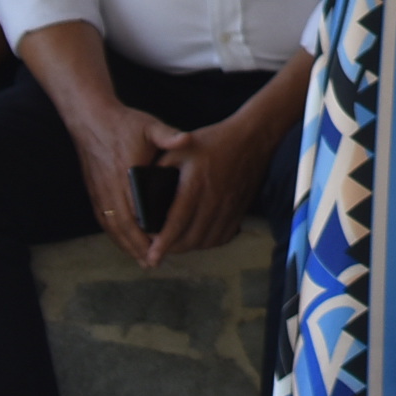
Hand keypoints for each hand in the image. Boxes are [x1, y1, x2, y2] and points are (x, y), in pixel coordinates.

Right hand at [66, 99, 173, 266]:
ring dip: (124, 244)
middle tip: (152, 263)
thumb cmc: (124, 123)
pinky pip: (103, 219)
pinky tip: (125, 241)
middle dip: (135, 247)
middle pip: (120, 227)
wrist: (91, 118)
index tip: (157, 248)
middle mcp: (108, 189)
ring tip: (141, 259)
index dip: (143, 235)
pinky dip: (115, 234)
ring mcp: (98, 191)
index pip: (132, 214)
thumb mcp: (149, 126)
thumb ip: (167, 135)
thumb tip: (186, 139)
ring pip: (110, 226)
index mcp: (123, 177)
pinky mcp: (94, 190)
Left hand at [140, 112, 273, 262]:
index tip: (151, 258)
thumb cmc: (213, 141)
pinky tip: (198, 238)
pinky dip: (208, 243)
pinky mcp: (240, 209)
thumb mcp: (182, 149)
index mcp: (196, 184)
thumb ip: (160, 168)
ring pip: (207, 240)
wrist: (252, 137)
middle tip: (158, 250)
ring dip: (190, 247)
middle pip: (191, 237)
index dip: (163, 243)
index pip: (177, 221)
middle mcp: (214, 199)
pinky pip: (223, 236)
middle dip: (172, 249)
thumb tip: (143, 189)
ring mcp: (230, 206)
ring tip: (176, 244)